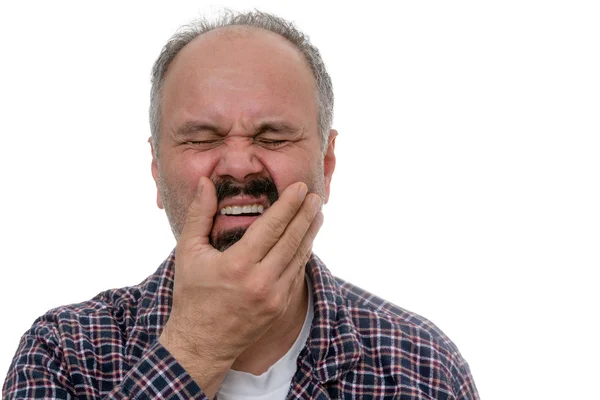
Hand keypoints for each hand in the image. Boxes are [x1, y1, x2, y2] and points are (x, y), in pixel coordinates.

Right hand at [158, 177, 322, 397]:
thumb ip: (199, 214)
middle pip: (292, 239)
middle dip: (306, 214)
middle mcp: (261, 281)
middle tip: (316, 196)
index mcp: (237, 265)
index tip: (301, 187)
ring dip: (310, 232)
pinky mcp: (281, 306)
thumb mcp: (188, 251)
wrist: (202, 342)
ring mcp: (274, 296)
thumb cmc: (192, 294)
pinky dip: (303, 253)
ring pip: (299, 256)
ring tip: (317, 213)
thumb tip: (206, 182)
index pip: (272, 226)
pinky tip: (306, 240)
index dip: (289, 204)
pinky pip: (297, 273)